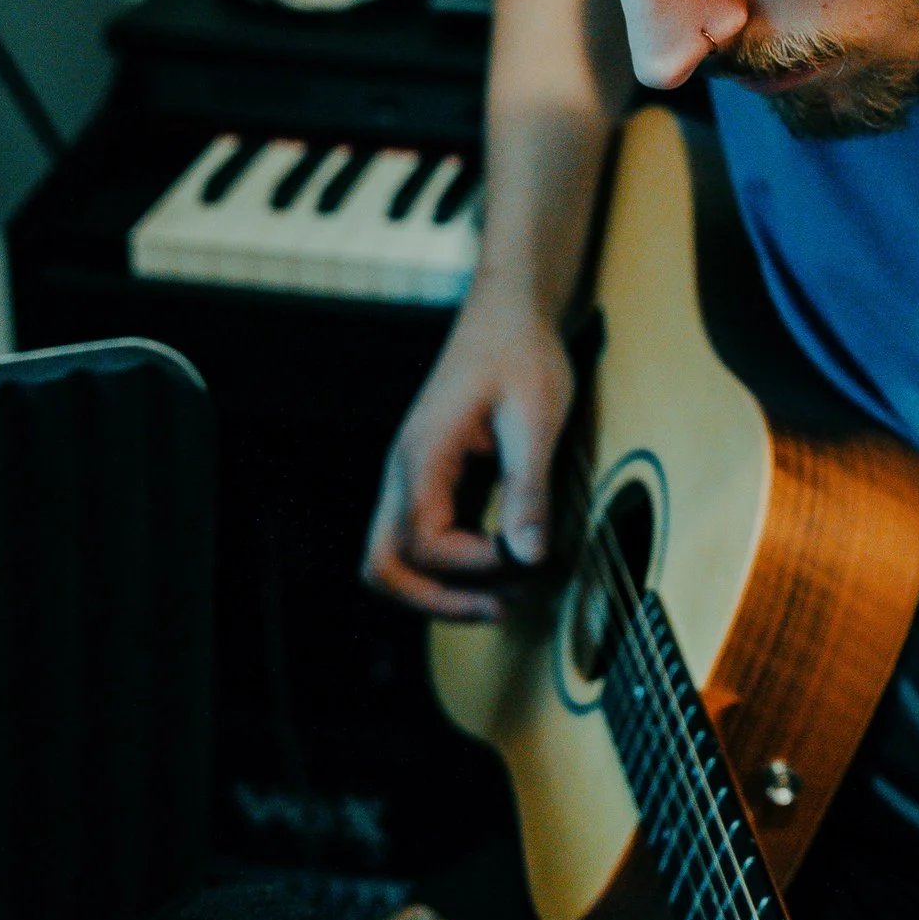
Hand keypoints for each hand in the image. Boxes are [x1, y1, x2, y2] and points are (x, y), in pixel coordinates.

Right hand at [363, 289, 573, 618]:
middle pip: (382, 565)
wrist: (509, 312)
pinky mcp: (431, 483)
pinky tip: (504, 567)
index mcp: (422, 454)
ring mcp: (411, 480)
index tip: (528, 554)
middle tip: (501, 607)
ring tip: (507, 595)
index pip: (422, 541)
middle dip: (437, 600)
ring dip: (442, 591)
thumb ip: (529, 486)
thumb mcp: (536, 415)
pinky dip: (453, 569)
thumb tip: (529, 556)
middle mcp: (403, 472)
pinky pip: (420, 543)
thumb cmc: (522, 352)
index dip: (474, 564)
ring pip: (393, 560)